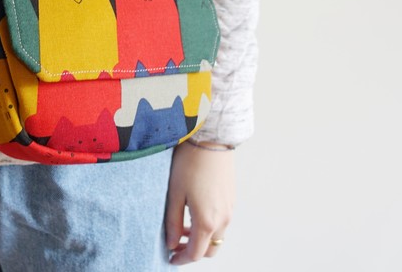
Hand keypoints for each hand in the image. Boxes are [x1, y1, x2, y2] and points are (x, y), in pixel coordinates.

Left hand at [165, 141, 234, 264]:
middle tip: (175, 245)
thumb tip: (170, 243)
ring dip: (201, 238)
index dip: (181, 259)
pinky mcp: (231, 200)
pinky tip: (193, 213)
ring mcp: (229, 210)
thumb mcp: (175, 194)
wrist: (211, 141)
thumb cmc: (190, 164)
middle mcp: (223, 219)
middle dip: (193, 252)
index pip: (195, 253)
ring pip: (217, 236)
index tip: (170, 258)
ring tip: (181, 227)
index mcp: (207, 221)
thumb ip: (172, 222)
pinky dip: (208, 226)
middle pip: (210, 249)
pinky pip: (221, 222)